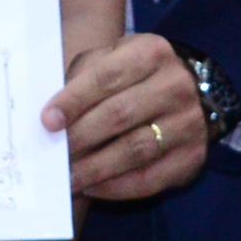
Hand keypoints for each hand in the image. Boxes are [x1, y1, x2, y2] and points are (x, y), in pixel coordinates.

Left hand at [40, 33, 206, 199]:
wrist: (192, 91)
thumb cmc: (137, 75)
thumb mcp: (113, 58)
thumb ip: (84, 77)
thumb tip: (52, 116)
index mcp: (151, 52)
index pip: (107, 77)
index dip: (75, 100)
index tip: (48, 121)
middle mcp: (175, 86)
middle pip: (119, 115)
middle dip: (81, 137)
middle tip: (53, 154)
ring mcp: (189, 123)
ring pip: (135, 150)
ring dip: (95, 168)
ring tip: (68, 177)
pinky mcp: (192, 157)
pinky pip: (149, 179)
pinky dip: (116, 187)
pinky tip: (93, 187)